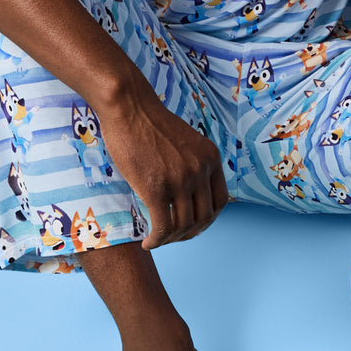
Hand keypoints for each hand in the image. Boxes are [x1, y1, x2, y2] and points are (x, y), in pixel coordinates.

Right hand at [97, 88, 227, 248]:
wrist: (129, 107)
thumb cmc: (151, 124)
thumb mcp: (186, 142)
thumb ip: (193, 163)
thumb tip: (190, 193)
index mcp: (211, 157)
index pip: (221, 201)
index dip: (207, 220)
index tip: (191, 225)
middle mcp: (201, 168)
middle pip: (204, 217)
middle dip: (189, 233)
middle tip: (173, 238)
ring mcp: (180, 179)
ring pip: (184, 226)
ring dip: (171, 239)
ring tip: (157, 239)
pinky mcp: (156, 188)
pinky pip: (163, 227)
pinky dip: (157, 241)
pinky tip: (148, 242)